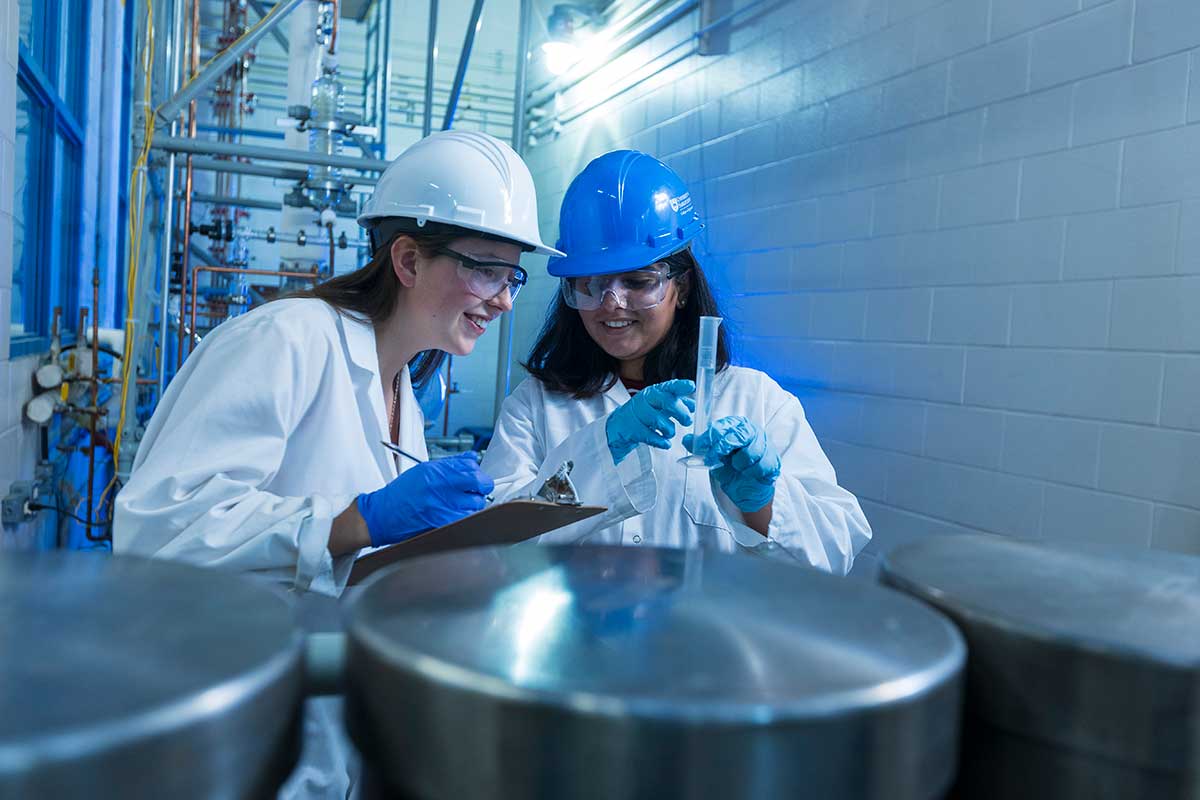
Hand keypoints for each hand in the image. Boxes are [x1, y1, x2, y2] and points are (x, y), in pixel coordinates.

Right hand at [356, 452, 493, 546]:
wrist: (383, 514)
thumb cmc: (401, 493)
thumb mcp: (423, 470)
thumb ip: (450, 464)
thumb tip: (472, 458)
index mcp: (435, 471)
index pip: (471, 466)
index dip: (477, 471)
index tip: (475, 476)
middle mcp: (440, 486)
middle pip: (478, 483)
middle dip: (482, 486)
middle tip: (477, 490)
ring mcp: (442, 505)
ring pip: (476, 503)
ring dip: (474, 503)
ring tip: (463, 504)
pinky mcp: (442, 522)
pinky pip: (467, 518)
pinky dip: (467, 516)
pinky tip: (459, 514)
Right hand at [605, 379, 695, 464]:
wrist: (618, 427)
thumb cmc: (643, 416)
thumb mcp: (659, 407)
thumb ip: (676, 405)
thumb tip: (693, 406)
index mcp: (653, 392)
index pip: (668, 386)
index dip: (680, 386)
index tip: (691, 386)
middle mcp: (644, 399)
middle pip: (665, 401)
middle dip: (680, 411)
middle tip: (687, 421)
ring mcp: (635, 413)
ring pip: (658, 420)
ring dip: (669, 429)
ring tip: (670, 433)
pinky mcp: (630, 428)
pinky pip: (649, 435)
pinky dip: (661, 441)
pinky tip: (665, 443)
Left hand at [683, 416, 780, 512]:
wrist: (746, 489)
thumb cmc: (731, 469)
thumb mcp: (713, 458)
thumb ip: (701, 448)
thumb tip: (686, 439)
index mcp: (737, 426)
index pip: (725, 425)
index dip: (711, 435)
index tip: (701, 446)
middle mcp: (753, 432)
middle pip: (740, 434)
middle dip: (723, 446)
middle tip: (714, 458)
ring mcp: (765, 446)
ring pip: (751, 451)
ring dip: (739, 463)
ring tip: (736, 467)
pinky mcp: (773, 461)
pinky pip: (761, 466)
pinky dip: (751, 472)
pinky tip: (748, 474)